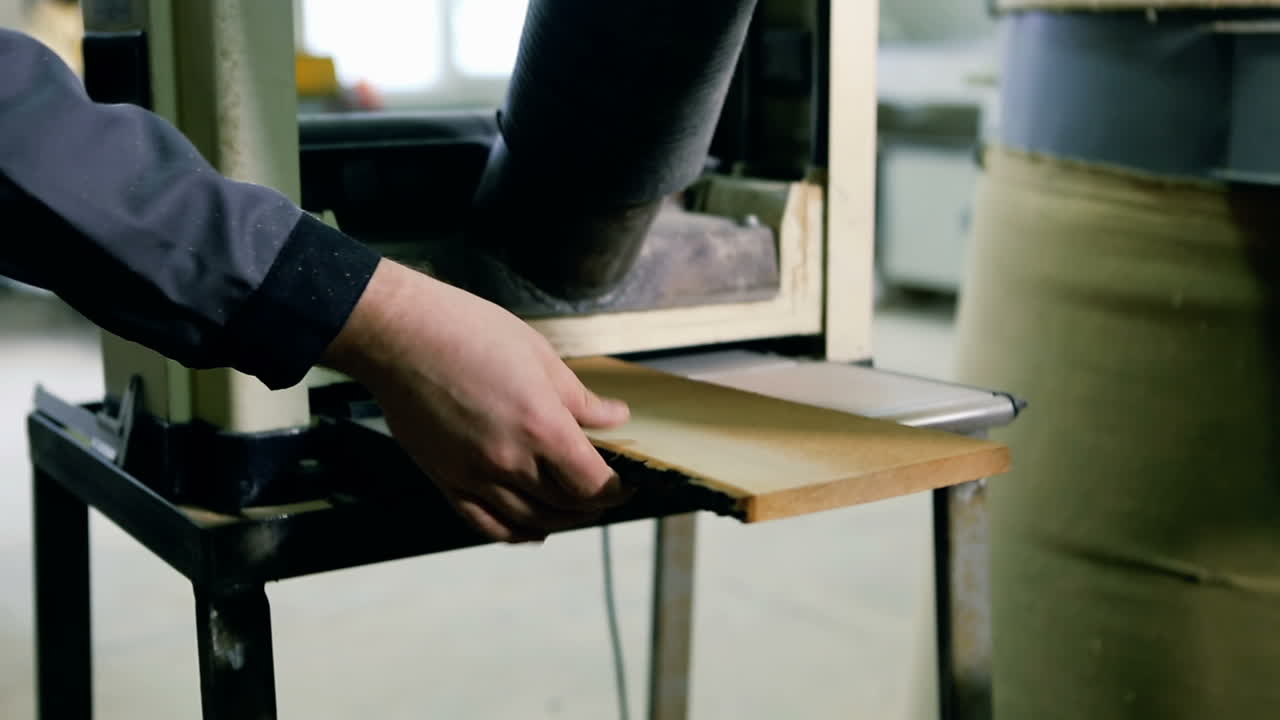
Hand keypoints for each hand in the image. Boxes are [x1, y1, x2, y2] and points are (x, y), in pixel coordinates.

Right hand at [322, 259, 631, 542]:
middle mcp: (510, 461)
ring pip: (531, 521)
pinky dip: (516, 533)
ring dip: (561, 521)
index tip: (626, 482)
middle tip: (604, 491)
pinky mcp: (446, 481)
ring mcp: (475, 476)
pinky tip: (532, 528)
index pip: (593, 484)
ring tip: (575, 509)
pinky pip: (486, 525)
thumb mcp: (540, 356)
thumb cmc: (468, 332)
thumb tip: (616, 417)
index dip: (616, 490)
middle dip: (594, 504)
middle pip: (567, 506)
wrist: (400, 335)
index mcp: (542, 427)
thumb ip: (580, 398)